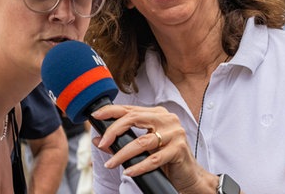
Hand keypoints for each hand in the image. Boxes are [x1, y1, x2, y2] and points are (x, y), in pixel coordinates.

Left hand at [91, 104, 218, 192]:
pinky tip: (129, 171)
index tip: (95, 116)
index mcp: (157, 114)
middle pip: (134, 119)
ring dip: (123, 154)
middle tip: (102, 143)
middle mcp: (167, 119)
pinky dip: (139, 166)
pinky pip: (154, 159)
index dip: (111, 111)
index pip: (130, 109)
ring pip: (142, 141)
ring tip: (111, 164)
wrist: (188, 175)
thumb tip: (97, 140)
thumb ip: (121, 142)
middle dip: (114, 131)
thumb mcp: (142, 148)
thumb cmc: (165, 159)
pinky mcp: (179, 149)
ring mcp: (175, 133)